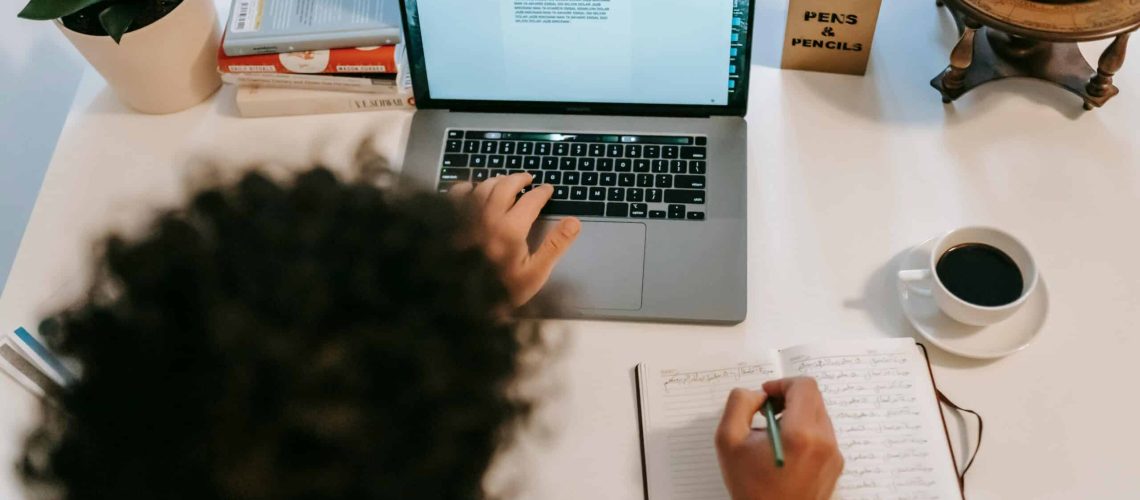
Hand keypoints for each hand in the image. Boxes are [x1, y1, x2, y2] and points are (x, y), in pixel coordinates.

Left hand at [449, 173, 580, 305]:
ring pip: (483, 186)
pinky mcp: (451, 221)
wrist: (462, 301)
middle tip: (527, 178)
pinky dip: (468, 187)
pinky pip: (457, 194)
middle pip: (506, 185)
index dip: (542, 192)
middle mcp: (488, 216)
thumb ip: (555, 246)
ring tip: (505, 181)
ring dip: (497, 180)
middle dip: (520, 179)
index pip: (531, 199)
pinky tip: (473, 188)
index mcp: (510, 228)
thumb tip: (574, 222)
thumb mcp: (535, 274)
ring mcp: (466, 217)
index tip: (548, 189)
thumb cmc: (502, 290)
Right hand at [715, 377, 843, 499]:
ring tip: (773, 436)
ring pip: (819, 415)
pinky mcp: (836, 465)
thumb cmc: (750, 488)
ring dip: (797, 415)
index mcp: (801, 433)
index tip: (765, 396)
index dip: (782, 383)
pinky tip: (785, 450)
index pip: (804, 386)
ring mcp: (834, 455)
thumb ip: (739, 405)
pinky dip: (805, 432)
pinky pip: (823, 435)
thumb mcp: (728, 441)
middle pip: (813, 398)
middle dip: (788, 398)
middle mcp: (824, 442)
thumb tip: (756, 394)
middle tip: (766, 414)